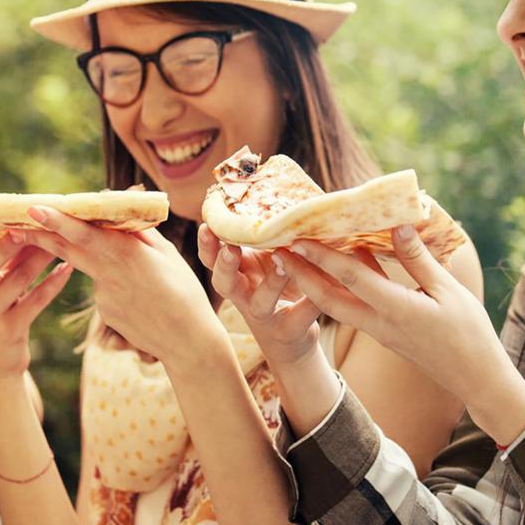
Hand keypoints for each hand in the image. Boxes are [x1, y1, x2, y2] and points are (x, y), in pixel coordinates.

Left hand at [23, 207, 223, 366]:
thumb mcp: (166, 254)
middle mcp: (108, 274)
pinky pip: (103, 288)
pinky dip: (114, 284)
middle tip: (16, 222)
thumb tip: (118, 213)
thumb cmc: (184, 290)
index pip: (83, 234)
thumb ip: (138, 233)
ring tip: (142, 276)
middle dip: (40, 235)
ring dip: (98, 261)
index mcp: (125, 254)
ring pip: (91, 268)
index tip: (32, 209)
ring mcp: (103, 297)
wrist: (188, 341)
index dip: (56, 221)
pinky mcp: (104, 313)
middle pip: (67, 250)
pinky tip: (139, 297)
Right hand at [199, 224, 321, 368]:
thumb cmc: (279, 283)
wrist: (292, 337)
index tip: (207, 225)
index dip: (206, 244)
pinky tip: (318, 294)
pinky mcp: (288, 330)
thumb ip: (267, 235)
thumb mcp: (268, 258)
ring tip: (282, 264)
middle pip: (223, 282)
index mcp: (238, 271)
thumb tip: (280, 188)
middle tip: (230, 248)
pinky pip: (298, 317)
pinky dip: (308, 305)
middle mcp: (244, 293)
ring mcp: (264, 315)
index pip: (212, 258)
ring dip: (270, 284)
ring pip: (259, 303)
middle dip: (224, 264)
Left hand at [284, 228, 524, 445]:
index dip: (321, 256)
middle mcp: (378, 323)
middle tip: (275, 249)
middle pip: (327, 297)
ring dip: (311, 281)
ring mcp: (378, 331)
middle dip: (299, 273)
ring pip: (335, 305)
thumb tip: (398, 225)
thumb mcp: (448, 291)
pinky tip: (338, 263)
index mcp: (396, 309)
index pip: (350, 278)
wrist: (476, 380)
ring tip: (292, 256)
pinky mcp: (382, 333)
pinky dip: (337, 287)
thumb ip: (418, 260)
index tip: (297, 237)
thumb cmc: (470, 333)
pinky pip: (351, 308)